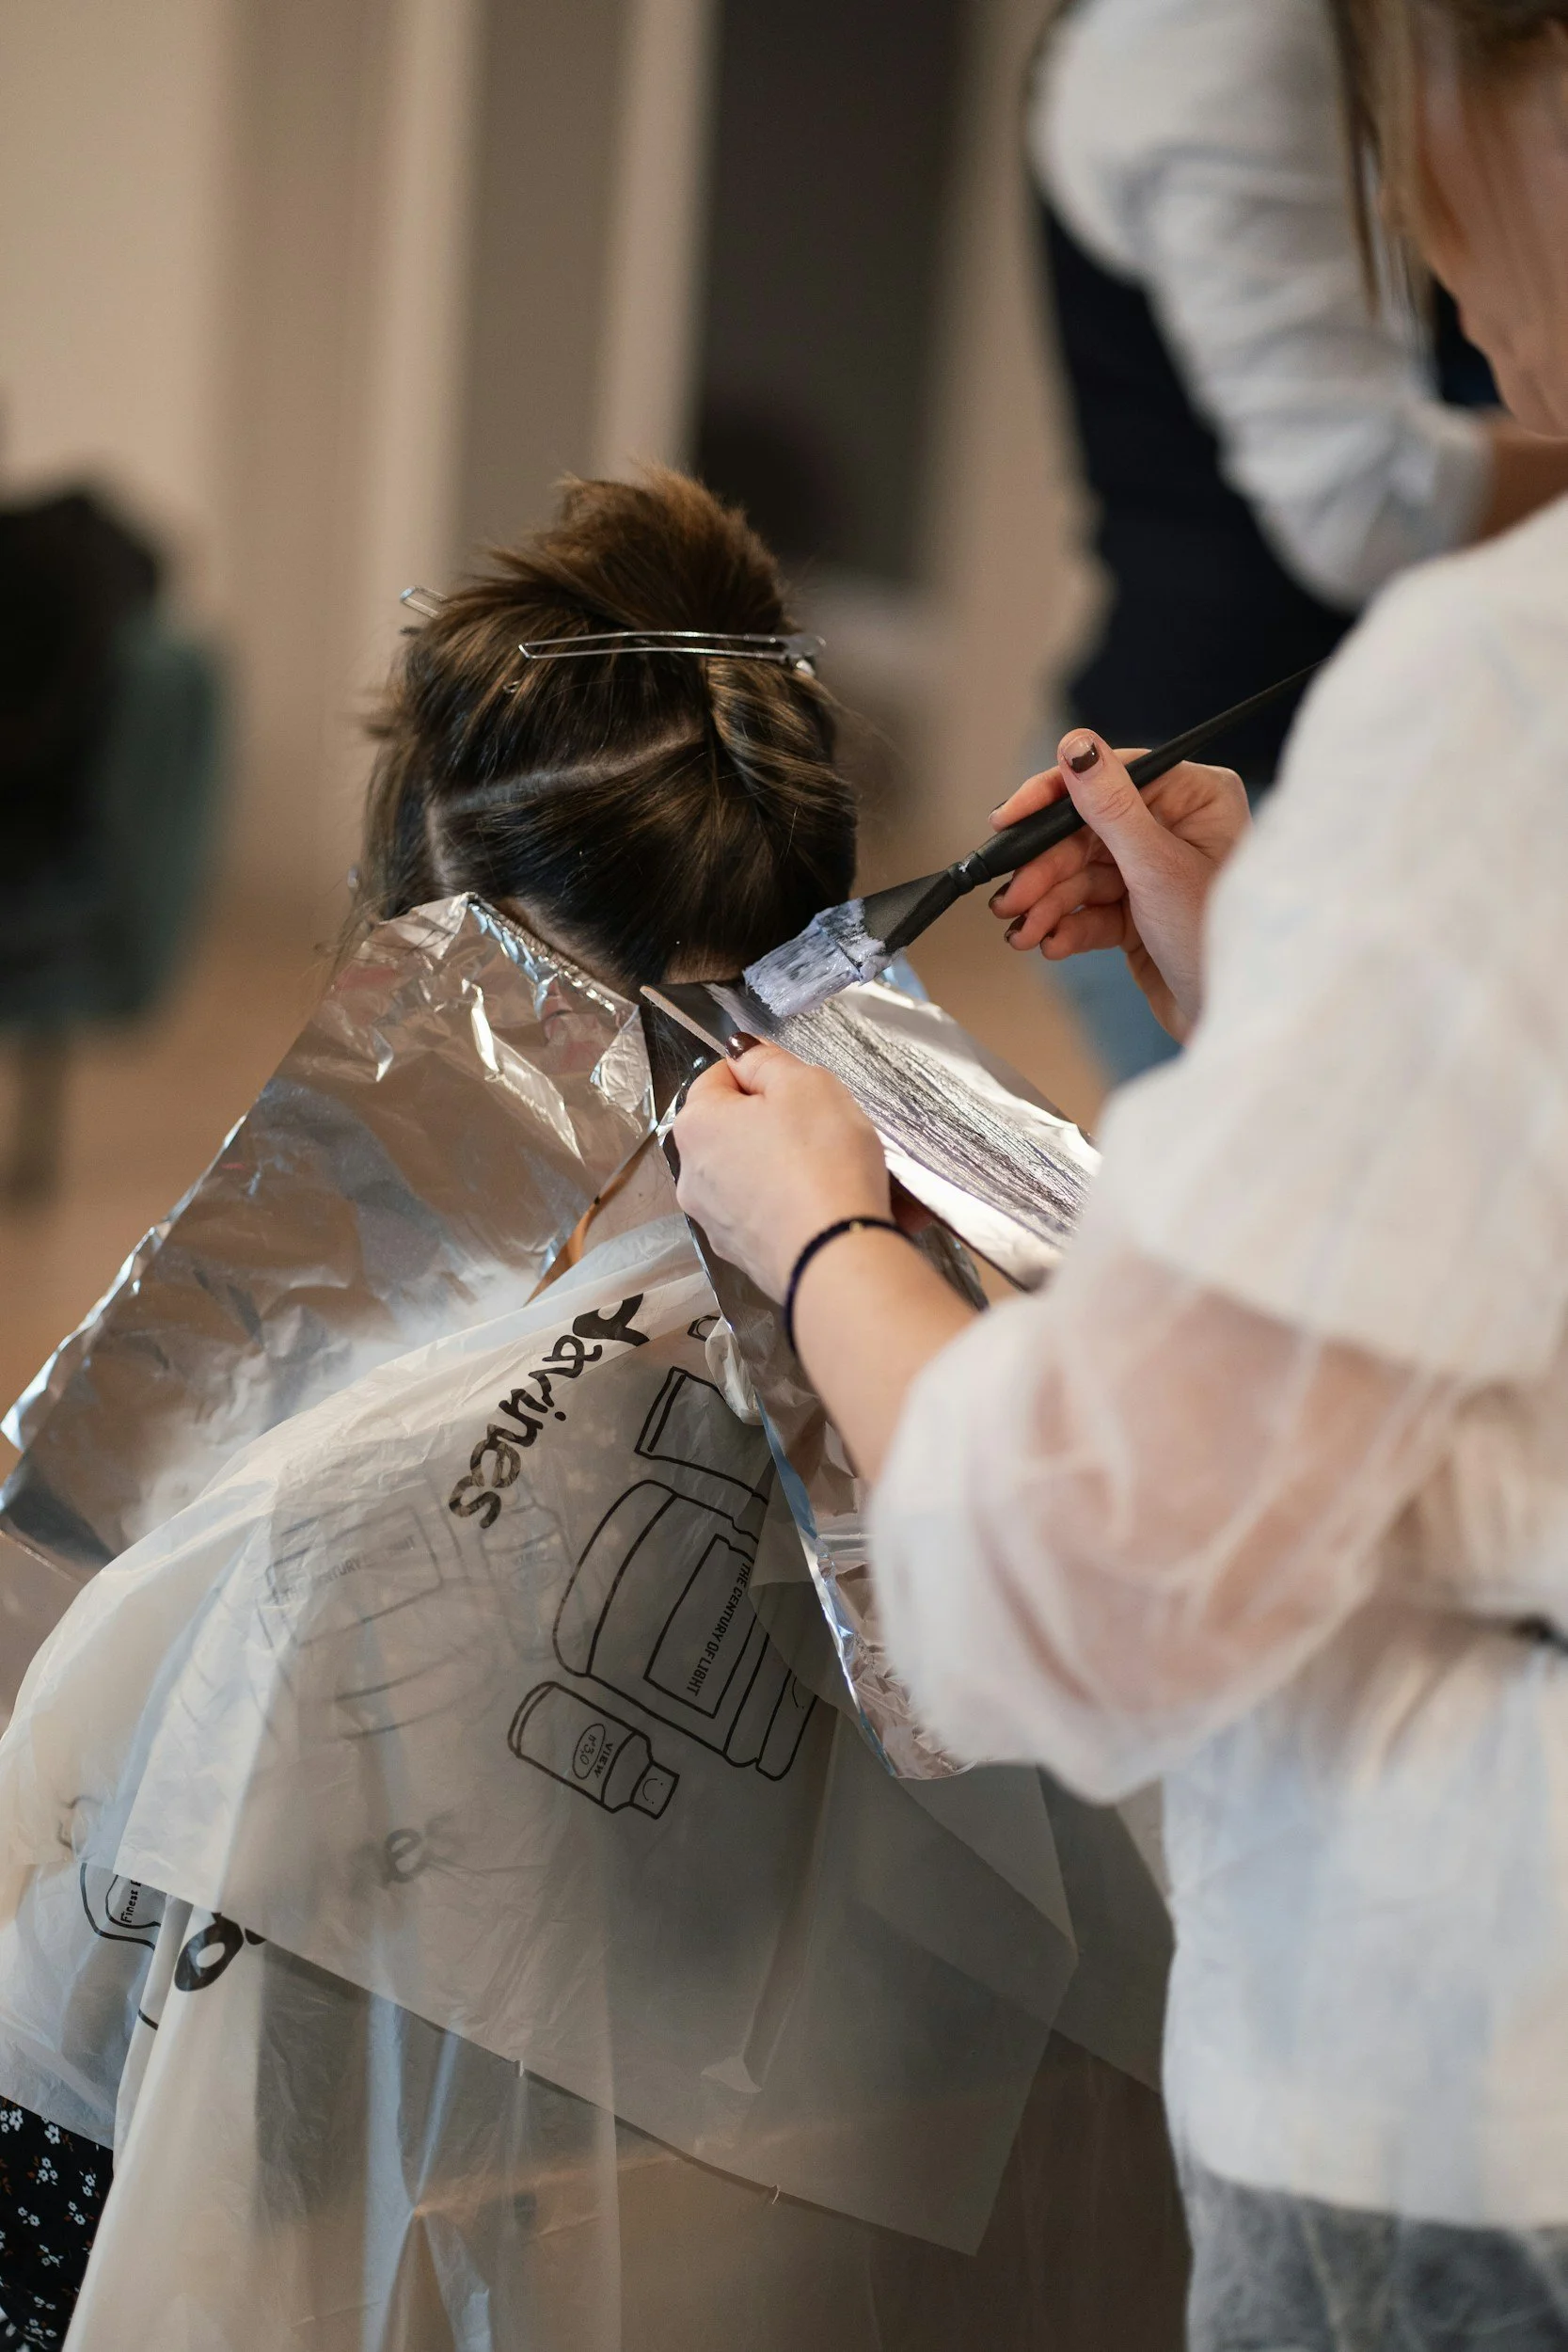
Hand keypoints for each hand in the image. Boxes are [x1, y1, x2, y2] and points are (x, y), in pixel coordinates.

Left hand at [672, 1044, 890, 1298]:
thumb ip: (767, 1061)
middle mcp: (692, 1175)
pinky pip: (775, 1215)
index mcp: (697, 1125)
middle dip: (780, 1126)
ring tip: (849, 1174)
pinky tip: (843, 1209)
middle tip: (827, 1129)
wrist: (835, 1257)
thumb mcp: (805, 1085)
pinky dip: (803, 1206)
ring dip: (796, 1168)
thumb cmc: (820, 1161)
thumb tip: (742, 1050)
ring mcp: (715, 1221)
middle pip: (737, 1130)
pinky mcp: (745, 1255)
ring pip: (758, 1175)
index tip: (801, 1089)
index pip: (720, 1077)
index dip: (762, 1074)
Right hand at [987, 730, 1249, 1039]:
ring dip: (1047, 904)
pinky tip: (1050, 943)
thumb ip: (1111, 806)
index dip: (1052, 799)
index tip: (1007, 820)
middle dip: (1044, 870)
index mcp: (1195, 798)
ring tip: (1023, 932)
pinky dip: (1066, 927)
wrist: (1232, 1019)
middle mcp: (1176, 828)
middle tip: (1010, 899)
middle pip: (1085, 832)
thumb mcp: (1157, 866)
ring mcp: (1155, 873)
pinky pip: (1089, 910)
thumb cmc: (1217, 940)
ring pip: (1081, 875)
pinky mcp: (1140, 915)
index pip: (1109, 778)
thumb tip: (1076, 746)